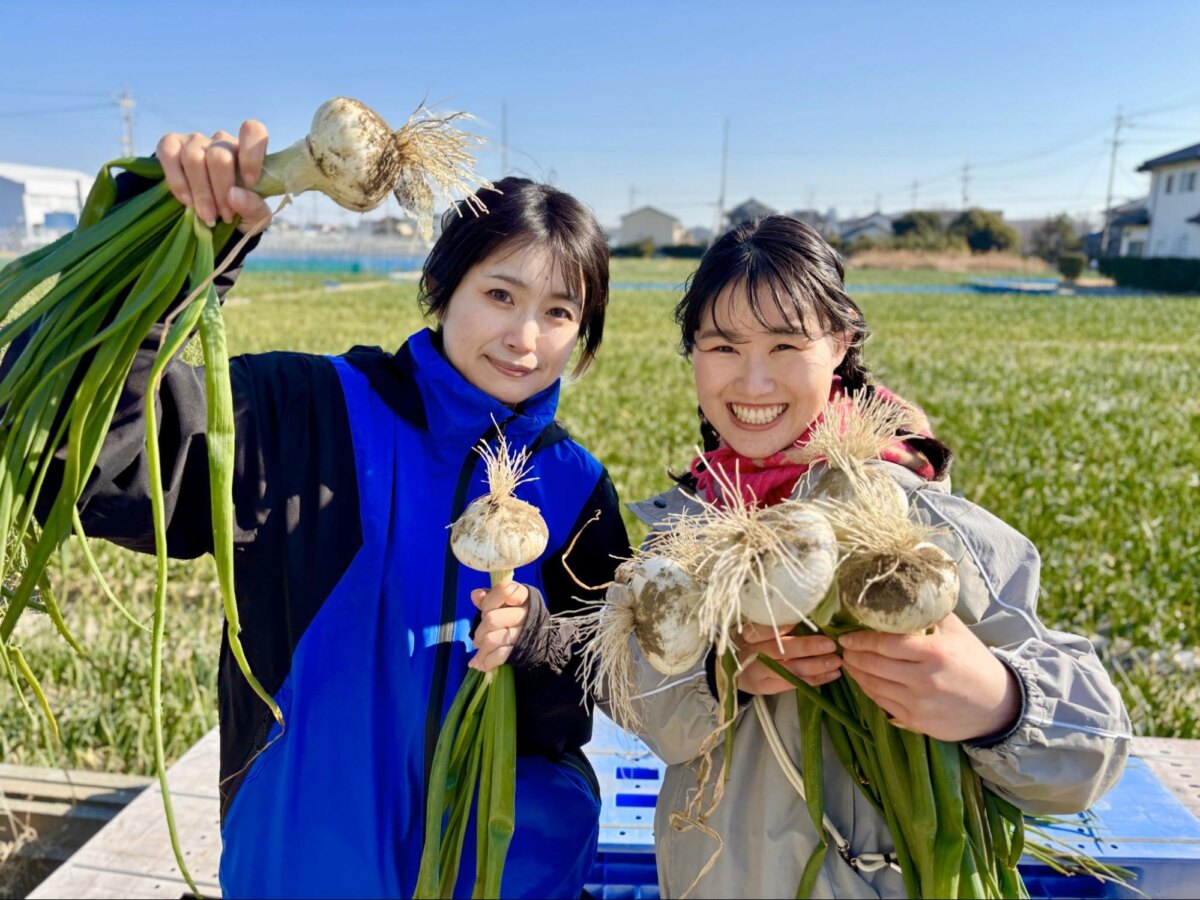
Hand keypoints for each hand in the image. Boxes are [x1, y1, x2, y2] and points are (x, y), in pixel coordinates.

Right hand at [156, 121, 271, 232]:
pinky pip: (168, 153)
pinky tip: (186, 201)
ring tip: (207, 215)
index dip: (251, 155)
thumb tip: (234, 195)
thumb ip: (254, 208)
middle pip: (218, 156)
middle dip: (221, 190)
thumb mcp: (255, 218)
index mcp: (248, 152)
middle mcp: (222, 142)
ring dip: (200, 192)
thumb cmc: (239, 213)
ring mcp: (196, 141)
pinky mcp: (171, 144)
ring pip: (193, 157)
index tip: (250, 182)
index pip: (252, 131)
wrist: (210, 221)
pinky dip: (177, 181)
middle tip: (224, 216)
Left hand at [468, 581, 530, 671]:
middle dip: (479, 631)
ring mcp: (525, 633)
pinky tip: (479, 664)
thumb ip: (489, 597)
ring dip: (481, 648)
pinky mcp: (522, 650)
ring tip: (478, 650)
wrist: (539, 639)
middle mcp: (527, 613)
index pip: (504, 591)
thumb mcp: (504, 602)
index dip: (489, 600)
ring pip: (492, 639)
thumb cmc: (515, 615)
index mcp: (523, 596)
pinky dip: (487, 661)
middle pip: (492, 619)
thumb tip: (475, 595)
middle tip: (477, 638)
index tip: (484, 609)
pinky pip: (500, 655)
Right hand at [732, 625, 841, 695]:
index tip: (797, 621)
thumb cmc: (753, 644)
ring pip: (789, 670)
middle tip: (829, 644)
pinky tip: (832, 674)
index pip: (761, 629)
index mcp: (748, 634)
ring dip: (815, 666)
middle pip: (779, 650)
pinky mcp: (765, 687)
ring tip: (836, 661)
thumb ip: (777, 625)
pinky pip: (794, 684)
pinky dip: (815, 679)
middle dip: (806, 647)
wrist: (734, 669)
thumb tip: (812, 614)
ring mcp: (758, 672)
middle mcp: (751, 652)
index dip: (779, 626)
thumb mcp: (756, 631)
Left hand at [838, 613, 1020, 741]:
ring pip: (874, 686)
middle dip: (853, 655)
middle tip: (844, 647)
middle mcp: (924, 680)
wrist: (998, 706)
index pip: (885, 644)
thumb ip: (929, 614)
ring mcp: (919, 704)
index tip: (847, 636)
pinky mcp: (916, 722)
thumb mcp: (957, 632)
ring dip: (856, 673)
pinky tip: (865, 680)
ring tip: (849, 662)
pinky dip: (869, 690)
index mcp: (935, 653)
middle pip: (874, 665)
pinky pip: (883, 704)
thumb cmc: (975, 663)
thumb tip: (900, 594)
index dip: (860, 639)